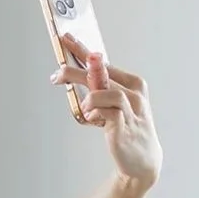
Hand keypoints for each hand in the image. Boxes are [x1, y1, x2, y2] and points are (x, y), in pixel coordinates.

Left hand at [51, 34, 162, 188]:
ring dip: (87, 95)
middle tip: (56, 74)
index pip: (103, 61)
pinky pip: (104, 111)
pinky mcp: (124, 125)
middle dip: (75, 70)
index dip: (82, 50)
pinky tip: (92, 117)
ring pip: (103, 90)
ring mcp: (131, 108)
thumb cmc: (125, 128)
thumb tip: (72, 74)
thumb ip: (98, 89)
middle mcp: (134, 92)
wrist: (142, 159)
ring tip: (82, 106)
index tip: (65, 38)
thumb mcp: (113, 104)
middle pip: (100, 72)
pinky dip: (94, 112)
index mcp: (132, 82)